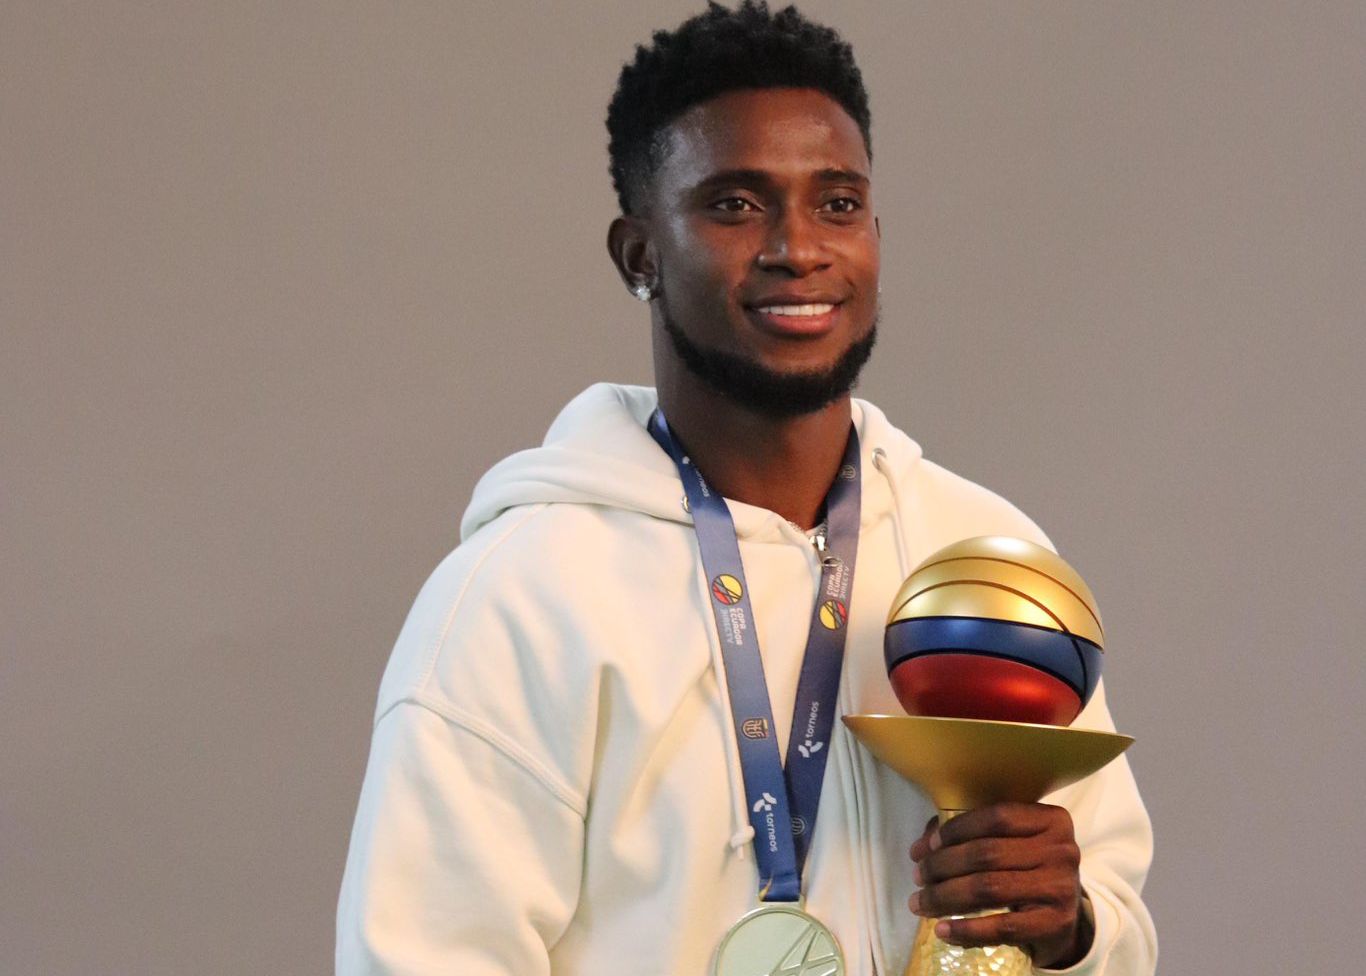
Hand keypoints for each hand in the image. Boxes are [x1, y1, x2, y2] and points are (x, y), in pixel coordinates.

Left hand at [908, 802, 1091, 969]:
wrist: (1062, 918)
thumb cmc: (1026, 870)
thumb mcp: (1008, 843)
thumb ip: (966, 835)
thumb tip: (920, 849)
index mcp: (1051, 820)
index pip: (997, 817)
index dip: (957, 829)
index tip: (929, 845)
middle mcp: (1062, 850)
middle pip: (988, 853)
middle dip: (943, 865)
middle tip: (918, 876)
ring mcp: (1061, 888)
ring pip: (990, 888)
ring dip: (945, 896)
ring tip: (920, 903)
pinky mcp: (1055, 924)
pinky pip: (1003, 927)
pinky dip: (967, 930)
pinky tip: (943, 930)